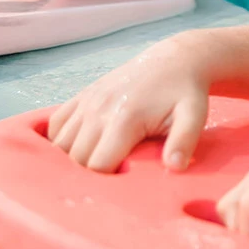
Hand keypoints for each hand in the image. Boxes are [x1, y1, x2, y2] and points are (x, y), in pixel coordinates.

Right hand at [47, 35, 211, 172]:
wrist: (173, 60)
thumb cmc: (184, 92)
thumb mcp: (194, 115)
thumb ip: (184, 141)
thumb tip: (175, 167)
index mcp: (125, 119)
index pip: (98, 165)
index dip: (107, 183)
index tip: (121, 187)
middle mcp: (99, 109)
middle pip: (76, 159)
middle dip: (89, 176)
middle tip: (109, 182)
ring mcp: (87, 101)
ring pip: (60, 144)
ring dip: (71, 161)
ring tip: (94, 169)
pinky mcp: (81, 96)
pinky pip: (55, 125)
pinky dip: (59, 141)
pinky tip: (79, 149)